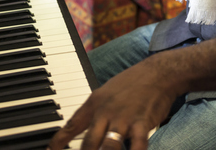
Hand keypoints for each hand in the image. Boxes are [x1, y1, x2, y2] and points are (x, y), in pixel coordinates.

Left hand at [47, 59, 177, 149]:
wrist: (158, 72)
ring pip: (109, 147)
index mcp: (95, 103)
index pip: (71, 125)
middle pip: (89, 143)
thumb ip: (94, 111)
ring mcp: (124, 119)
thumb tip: (81, 126)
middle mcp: (106, 112)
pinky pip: (137, 147)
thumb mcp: (106, 92)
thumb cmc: (132, 83)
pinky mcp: (142, 124)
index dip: (58, 142)